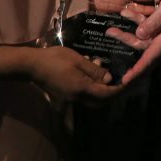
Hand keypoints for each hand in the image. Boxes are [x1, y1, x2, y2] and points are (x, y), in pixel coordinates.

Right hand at [0, 44, 121, 102]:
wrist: (32, 66)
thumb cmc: (55, 59)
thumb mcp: (77, 60)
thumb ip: (94, 71)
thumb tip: (109, 79)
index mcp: (82, 88)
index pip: (106, 94)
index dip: (118, 89)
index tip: (128, 82)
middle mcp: (77, 98)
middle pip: (101, 102)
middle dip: (113, 94)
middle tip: (121, 82)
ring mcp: (71, 99)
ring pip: (93, 101)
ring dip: (103, 93)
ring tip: (108, 77)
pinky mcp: (66, 96)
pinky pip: (84, 97)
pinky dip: (93, 90)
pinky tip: (93, 76)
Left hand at [111, 0, 160, 85]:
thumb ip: (153, 22)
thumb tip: (139, 35)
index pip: (147, 61)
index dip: (135, 71)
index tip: (123, 80)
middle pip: (140, 47)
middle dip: (124, 40)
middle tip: (109, 31)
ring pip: (142, 37)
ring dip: (129, 30)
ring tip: (117, 20)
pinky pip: (148, 28)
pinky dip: (138, 21)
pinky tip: (130, 12)